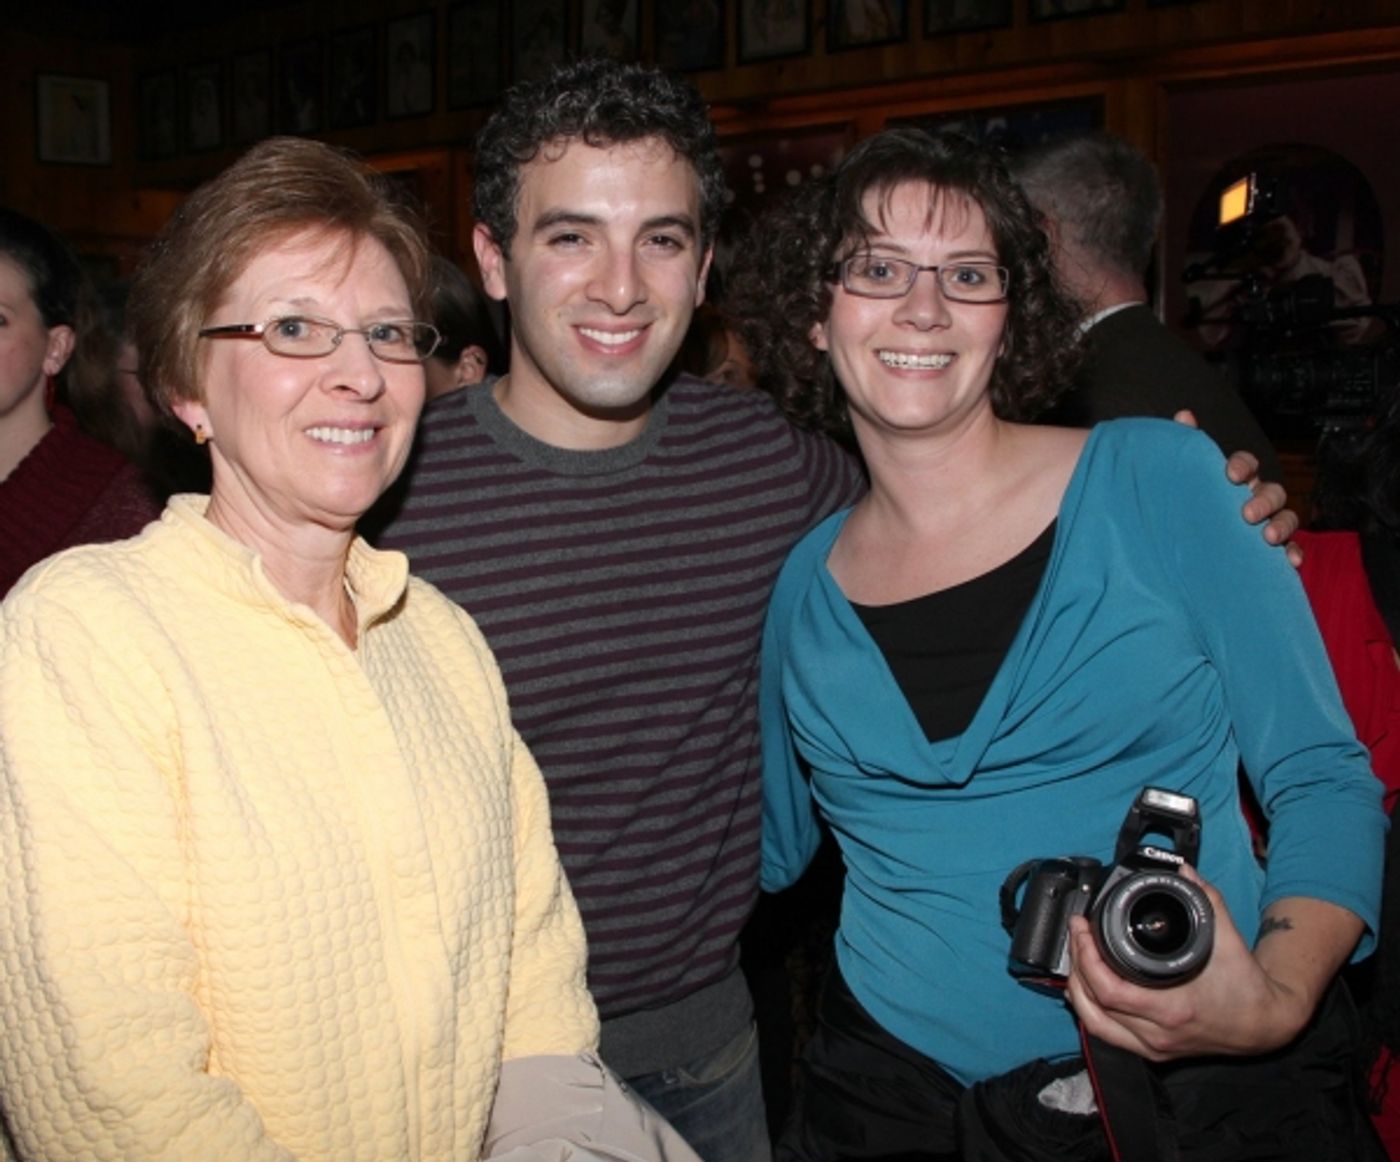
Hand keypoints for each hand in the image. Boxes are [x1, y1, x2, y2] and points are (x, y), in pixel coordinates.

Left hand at [1064, 870, 1312, 1061]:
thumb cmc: (1247, 987)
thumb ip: (1206, 900)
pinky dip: (1091, 1010)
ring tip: (1076, 959)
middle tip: (1077, 936)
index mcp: (1173, 1009)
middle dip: (1076, 966)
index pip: (1109, 991)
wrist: (1265, 1024)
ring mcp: (1155, 1047)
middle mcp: (1159, 1033)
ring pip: (1095, 1025)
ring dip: (1078, 991)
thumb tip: (1184, 871)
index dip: (1086, 959)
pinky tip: (1087, 988)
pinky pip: (1108, 1035)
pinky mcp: (1154, 1052)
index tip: (1083, 929)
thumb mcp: (1228, 938)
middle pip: (1093, 1006)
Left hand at [1173, 410, 1301, 566]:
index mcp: (1234, 482)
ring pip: (1286, 519)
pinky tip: (1289, 561)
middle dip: (1264, 500)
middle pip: (1272, 492)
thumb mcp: (1181, 479)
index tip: (1230, 474)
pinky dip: (1293, 553)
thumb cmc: (1187, 507)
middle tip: (1247, 513)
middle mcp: (1254, 500)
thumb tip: (1185, 416)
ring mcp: (1266, 525)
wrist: (1182, 552)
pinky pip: (1290, 550)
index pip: (1246, 465)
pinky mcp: (1270, 552)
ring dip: (1281, 525)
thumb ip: (1185, 447)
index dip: (1242, 465)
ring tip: (1269, 537)